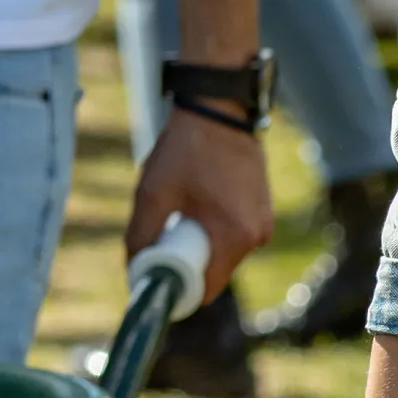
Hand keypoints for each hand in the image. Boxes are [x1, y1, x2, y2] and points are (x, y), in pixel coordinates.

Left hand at [129, 105, 269, 293]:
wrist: (219, 108)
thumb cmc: (187, 149)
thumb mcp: (153, 194)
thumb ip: (141, 238)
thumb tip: (134, 271)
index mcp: (236, 237)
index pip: (206, 290)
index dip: (178, 289)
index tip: (156, 274)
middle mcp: (258, 235)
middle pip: (214, 272)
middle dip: (186, 261)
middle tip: (163, 233)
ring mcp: (263, 222)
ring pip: (222, 253)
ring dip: (199, 242)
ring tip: (182, 206)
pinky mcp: (262, 209)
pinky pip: (233, 234)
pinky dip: (212, 227)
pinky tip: (199, 198)